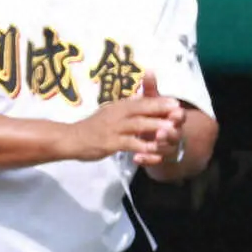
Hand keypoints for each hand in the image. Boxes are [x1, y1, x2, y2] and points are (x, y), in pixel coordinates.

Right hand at [68, 75, 183, 163]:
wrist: (71, 139)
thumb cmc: (91, 127)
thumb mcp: (108, 112)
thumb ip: (125, 107)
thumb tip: (138, 98)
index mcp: (119, 106)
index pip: (141, 101)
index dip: (159, 101)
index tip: (176, 102)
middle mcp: (117, 114)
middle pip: (143, 110)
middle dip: (162, 111)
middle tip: (180, 114)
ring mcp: (114, 128)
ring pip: (139, 126)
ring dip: (156, 127)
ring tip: (172, 131)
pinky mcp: (111, 143)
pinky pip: (131, 145)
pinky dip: (145, 149)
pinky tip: (156, 154)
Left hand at [132, 71, 186, 166]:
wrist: (155, 139)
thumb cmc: (153, 117)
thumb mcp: (152, 103)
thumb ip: (151, 89)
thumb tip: (148, 70)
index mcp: (172, 119)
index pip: (179, 117)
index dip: (177, 116)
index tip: (174, 113)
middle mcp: (172, 134)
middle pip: (175, 135)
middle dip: (168, 133)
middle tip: (160, 133)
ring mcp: (166, 148)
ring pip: (165, 150)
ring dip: (158, 147)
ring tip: (149, 146)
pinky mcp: (156, 158)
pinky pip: (153, 161)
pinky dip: (146, 160)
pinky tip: (136, 158)